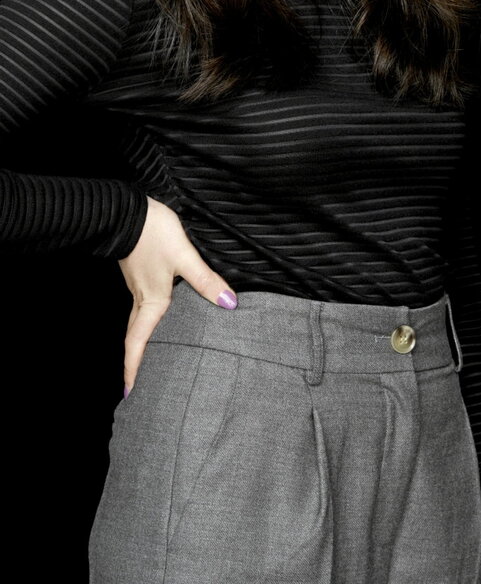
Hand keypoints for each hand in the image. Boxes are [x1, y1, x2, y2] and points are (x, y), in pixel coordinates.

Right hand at [118, 196, 237, 393]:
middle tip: (140, 385)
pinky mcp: (140, 273)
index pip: (138, 345)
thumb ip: (205, 279)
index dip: (134, 370)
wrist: (127, 209)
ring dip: (143, 343)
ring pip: (139, 322)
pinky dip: (149, 321)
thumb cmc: (153, 233)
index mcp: (151, 302)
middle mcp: (142, 299)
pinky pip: (143, 306)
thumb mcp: (183, 256)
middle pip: (136, 339)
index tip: (130, 394)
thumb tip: (229, 304)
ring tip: (153, 358)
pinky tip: (161, 316)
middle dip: (137, 363)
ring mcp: (139, 286)